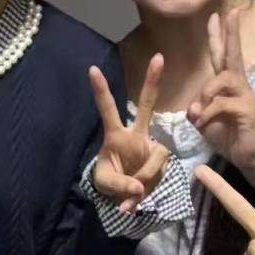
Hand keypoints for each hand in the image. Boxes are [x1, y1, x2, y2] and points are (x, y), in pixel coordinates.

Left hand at [90, 54, 170, 213]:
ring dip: (144, 177)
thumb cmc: (111, 183)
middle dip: (152, 82)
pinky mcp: (162, 161)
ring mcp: (152, 147)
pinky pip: (158, 174)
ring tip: (131, 193)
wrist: (126, 197)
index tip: (92, 69)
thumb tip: (138, 188)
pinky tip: (137, 198)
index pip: (108, 109)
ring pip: (156, 157)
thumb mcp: (106, 184)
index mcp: (115, 136)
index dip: (101, 90)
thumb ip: (120, 186)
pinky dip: (147, 188)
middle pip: (147, 105)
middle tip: (158, 57)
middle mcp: (137, 136)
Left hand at [187, 9, 254, 188]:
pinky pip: (221, 104)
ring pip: (223, 79)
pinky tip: (203, 123)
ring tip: (200, 111)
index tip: (215, 16)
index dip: (219, 37)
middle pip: (233, 55)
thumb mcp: (203, 122)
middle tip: (230, 13)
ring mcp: (246, 96)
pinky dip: (207, 114)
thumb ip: (196, 110)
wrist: (244, 159)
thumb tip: (193, 106)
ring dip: (206, 93)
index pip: (222, 57)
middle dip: (230, 34)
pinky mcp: (248, 110)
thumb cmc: (226, 138)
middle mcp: (239, 86)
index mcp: (227, 86)